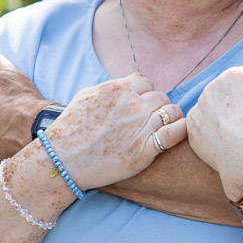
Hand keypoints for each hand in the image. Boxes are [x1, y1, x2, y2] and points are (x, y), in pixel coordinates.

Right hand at [46, 75, 186, 189]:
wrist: (62, 161)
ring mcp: (139, 127)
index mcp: (117, 89)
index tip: (140, 105)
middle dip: (157, 106)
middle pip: (161, 96)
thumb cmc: (70, 129)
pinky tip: (178, 133)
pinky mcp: (144, 150)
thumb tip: (131, 83)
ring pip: (172, 112)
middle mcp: (131, 105)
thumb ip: (111, 87)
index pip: (146, 82)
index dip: (145, 93)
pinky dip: (180, 130)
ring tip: (160, 128)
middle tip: (148, 121)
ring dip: (169, 118)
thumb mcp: (86, 96)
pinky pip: (175, 133)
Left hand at [186, 66, 242, 201]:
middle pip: (228, 90)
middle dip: (239, 100)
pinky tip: (227, 142)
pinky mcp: (192, 131)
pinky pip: (204, 126)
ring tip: (240, 133)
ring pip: (214, 107)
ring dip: (224, 115)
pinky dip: (213, 131)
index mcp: (233, 75)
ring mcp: (199, 110)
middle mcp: (211, 88)